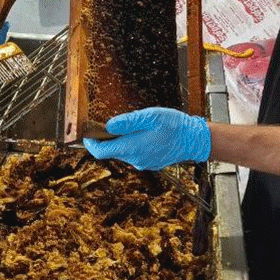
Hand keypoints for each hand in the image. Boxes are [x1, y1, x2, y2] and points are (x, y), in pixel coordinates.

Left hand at [83, 107, 210, 169]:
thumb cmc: (174, 125)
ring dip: (119, 141)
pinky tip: (139, 133)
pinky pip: (133, 154)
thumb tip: (108, 125)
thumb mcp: (150, 117)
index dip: (90, 143)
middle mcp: (135, 159)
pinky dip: (130, 144)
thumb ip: (128, 121)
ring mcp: (143, 162)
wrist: (194, 140)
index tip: (85, 134)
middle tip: (102, 124)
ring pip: (122, 152)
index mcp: (132, 148)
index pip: (101, 151)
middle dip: (104, 139)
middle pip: (111, 151)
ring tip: (125, 126)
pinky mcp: (150, 162)